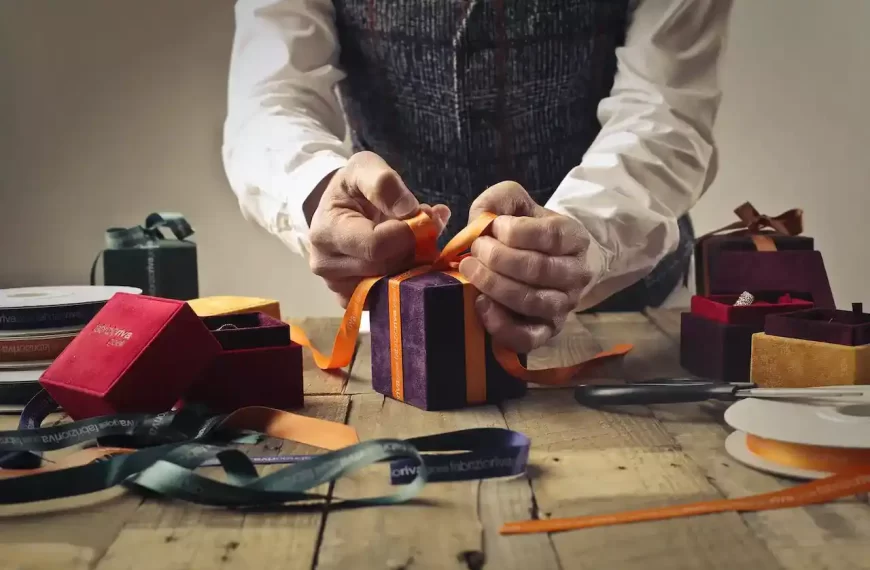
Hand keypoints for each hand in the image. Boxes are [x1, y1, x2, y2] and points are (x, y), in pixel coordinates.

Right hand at [308, 151, 449, 306]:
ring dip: (413, 264)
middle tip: (426, 227)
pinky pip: (387, 299)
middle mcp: (326, 266)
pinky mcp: (351, 299)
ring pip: (392, 285)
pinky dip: (405, 281)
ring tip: (414, 240)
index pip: (376, 245)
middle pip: (387, 268)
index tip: (423, 217)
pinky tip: (406, 260)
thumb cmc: (351, 188)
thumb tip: (409, 210)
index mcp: (327, 233)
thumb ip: (384, 183)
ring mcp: (338, 287)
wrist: (337, 209)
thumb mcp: (364, 168)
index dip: (408, 233)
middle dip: (414, 248)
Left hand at [458, 181, 595, 352]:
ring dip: (494, 286)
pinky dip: (500, 324)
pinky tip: (480, 304)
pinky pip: (527, 337)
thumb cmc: (530, 231)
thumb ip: (498, 200)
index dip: (516, 232)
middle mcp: (576, 274)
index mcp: (574, 238)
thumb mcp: (518, 205)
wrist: (553, 262)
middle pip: (538, 269)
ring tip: (470, 271)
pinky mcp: (547, 331)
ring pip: (531, 302)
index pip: (551, 236)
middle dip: (497, 258)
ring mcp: (564, 306)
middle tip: (475, 250)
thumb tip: (479, 220)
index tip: (494, 227)